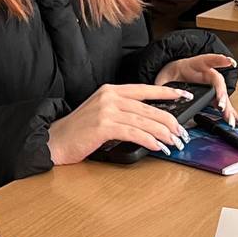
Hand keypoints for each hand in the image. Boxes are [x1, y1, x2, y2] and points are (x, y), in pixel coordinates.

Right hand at [47, 82, 190, 163]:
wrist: (54, 140)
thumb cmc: (78, 130)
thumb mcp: (101, 112)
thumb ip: (122, 110)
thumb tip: (149, 119)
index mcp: (111, 90)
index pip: (145, 89)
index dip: (166, 93)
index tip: (183, 95)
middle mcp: (110, 97)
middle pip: (149, 108)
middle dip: (170, 121)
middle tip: (182, 133)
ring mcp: (106, 111)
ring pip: (144, 121)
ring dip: (163, 134)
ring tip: (174, 143)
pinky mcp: (104, 127)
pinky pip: (134, 133)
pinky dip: (149, 141)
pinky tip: (157, 147)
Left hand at [155, 51, 237, 123]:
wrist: (174, 73)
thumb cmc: (171, 73)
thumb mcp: (164, 77)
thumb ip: (163, 85)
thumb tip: (161, 95)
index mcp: (196, 65)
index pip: (208, 60)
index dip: (219, 60)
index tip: (229, 62)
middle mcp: (207, 74)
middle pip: (218, 82)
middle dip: (221, 95)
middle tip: (221, 106)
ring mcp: (212, 85)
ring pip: (222, 95)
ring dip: (227, 108)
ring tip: (230, 120)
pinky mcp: (213, 94)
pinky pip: (222, 103)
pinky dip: (229, 112)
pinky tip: (235, 121)